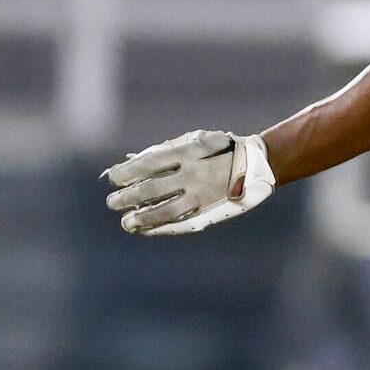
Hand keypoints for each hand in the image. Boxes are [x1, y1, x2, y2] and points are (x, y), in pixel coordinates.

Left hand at [102, 129, 275, 234]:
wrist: (257, 163)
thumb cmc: (218, 148)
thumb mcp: (194, 140)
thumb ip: (164, 150)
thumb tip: (130, 162)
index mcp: (188, 153)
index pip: (149, 164)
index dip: (127, 172)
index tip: (113, 178)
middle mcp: (194, 174)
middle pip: (152, 189)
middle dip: (127, 198)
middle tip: (113, 202)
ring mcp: (203, 195)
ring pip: (166, 211)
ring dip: (142, 218)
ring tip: (126, 222)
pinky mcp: (210, 211)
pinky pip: (182, 223)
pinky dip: (161, 227)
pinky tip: (146, 229)